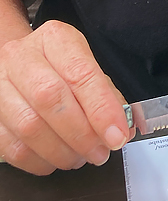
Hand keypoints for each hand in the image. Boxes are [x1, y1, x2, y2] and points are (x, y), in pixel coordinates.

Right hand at [0, 21, 132, 174]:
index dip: (101, 110)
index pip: (80, 74)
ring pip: (29, 127)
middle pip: (50, 99)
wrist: (19, 62)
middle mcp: (21, 57)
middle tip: (100, 152)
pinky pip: (12, 146)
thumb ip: (107, 96)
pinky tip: (55, 159)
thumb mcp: (86, 66)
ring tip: (80, 157)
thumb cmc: (58, 66)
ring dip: (61, 152)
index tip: (117, 135)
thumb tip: (123, 129)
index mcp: (55, 39)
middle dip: (82, 134)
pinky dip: (39, 161)